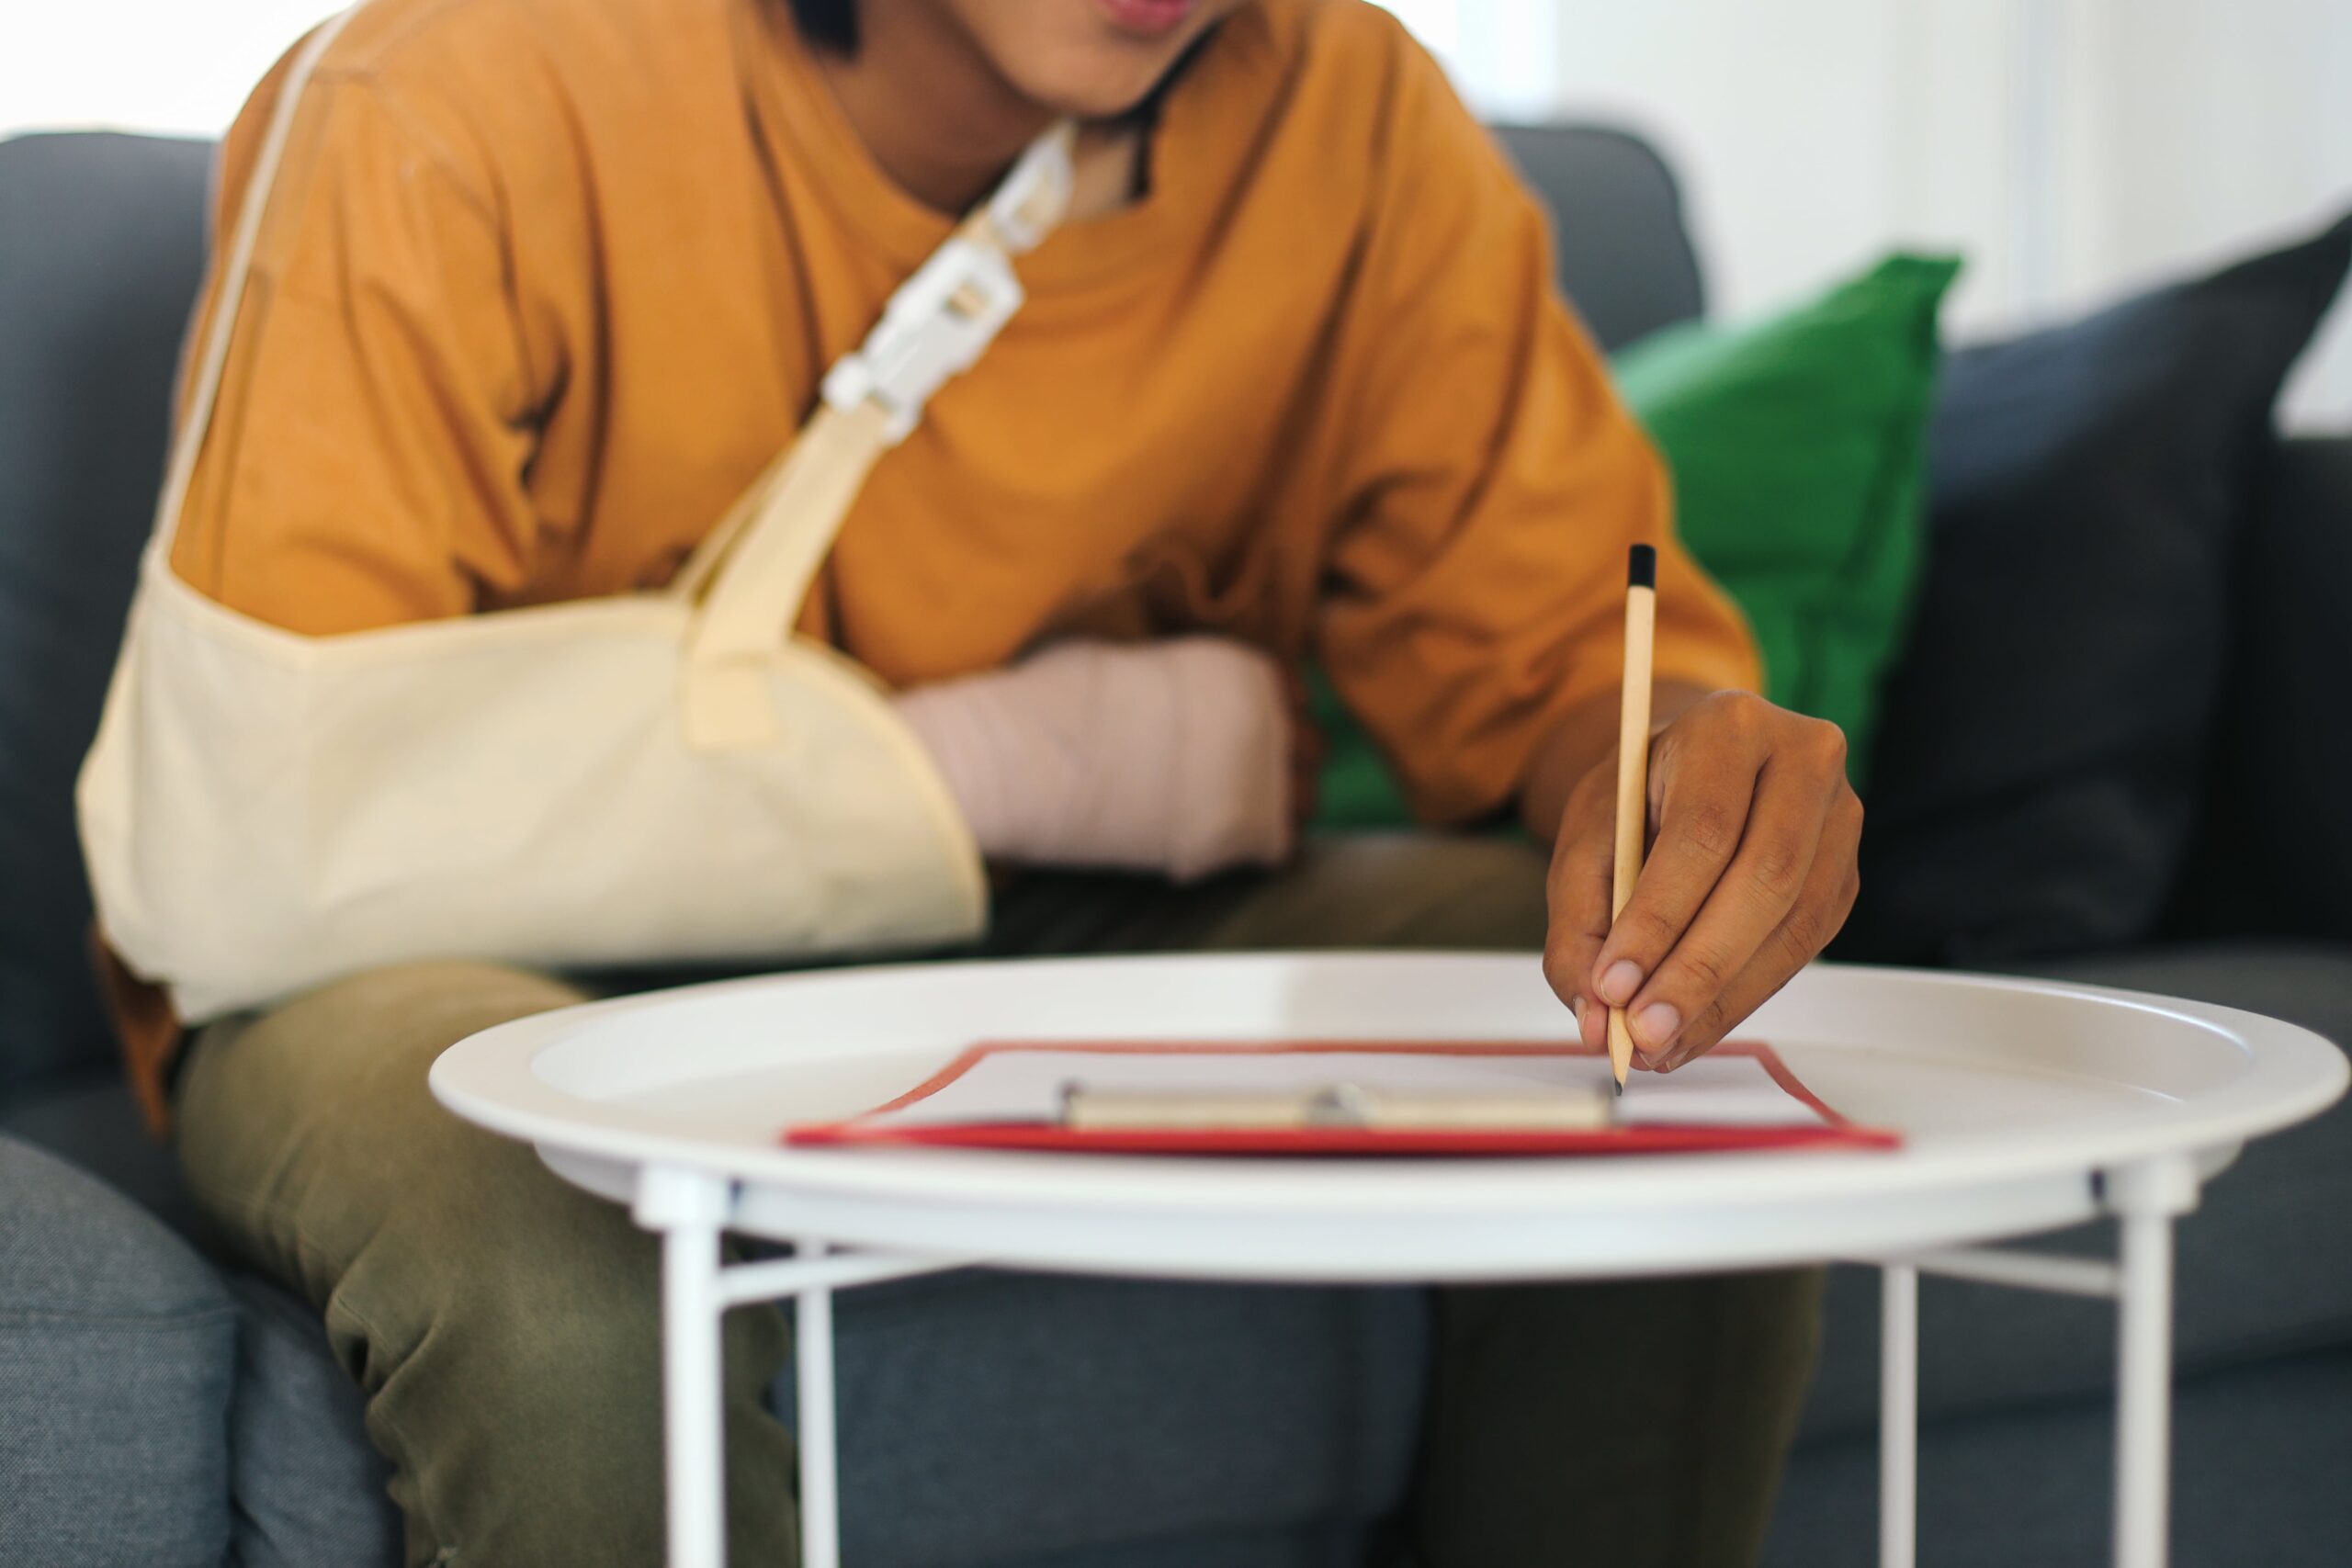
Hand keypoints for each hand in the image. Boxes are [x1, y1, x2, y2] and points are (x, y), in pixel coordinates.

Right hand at [894, 637, 1293, 882]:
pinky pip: (1278, 848)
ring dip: (1276, 806)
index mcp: (1240, 666)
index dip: (1267, 718)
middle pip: (1309, 748)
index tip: (1241, 733)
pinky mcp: (1239, 834)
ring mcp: (1259, 777)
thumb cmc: (1053, 701)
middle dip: (1279, 762)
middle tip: (1235, 777)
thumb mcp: (1123, 655)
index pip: (1292, 694)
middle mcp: (1266, 717)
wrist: (1025, 758)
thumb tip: (1163, 679)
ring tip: (1230, 812)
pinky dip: (1255, 849)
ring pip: (1305, 800)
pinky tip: (1219, 844)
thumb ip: (1171, 667)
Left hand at [1542, 690, 1861, 1071]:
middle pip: (1766, 878)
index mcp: (1731, 727)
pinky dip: (1745, 995)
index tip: (1612, 984)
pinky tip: (1695, 1027)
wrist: (1689, 773)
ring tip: (1660, 1042)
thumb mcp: (1586, 838)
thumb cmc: (1638, 798)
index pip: (1705, 831)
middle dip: (1698, 969)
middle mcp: (1805, 759)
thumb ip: (1579, 922)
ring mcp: (1840, 817)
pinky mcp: (1845, 874)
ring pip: (1796, 922)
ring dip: (1725, 997)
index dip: (1660, 915)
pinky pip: (1804, 946)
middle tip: (1642, 1032)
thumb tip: (1593, 1014)